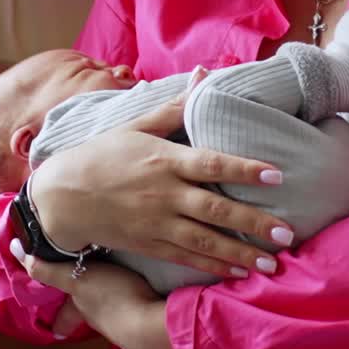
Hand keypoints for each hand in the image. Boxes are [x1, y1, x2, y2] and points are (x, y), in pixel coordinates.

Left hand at [10, 240, 176, 348]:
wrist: (151, 324)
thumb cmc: (112, 297)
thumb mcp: (77, 279)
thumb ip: (48, 268)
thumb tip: (14, 249)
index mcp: (83, 308)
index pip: (66, 315)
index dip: (59, 320)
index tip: (54, 328)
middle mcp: (100, 319)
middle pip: (88, 318)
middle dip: (85, 317)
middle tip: (84, 315)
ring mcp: (124, 324)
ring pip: (111, 315)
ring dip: (111, 307)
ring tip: (117, 296)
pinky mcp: (147, 321)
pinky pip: (135, 312)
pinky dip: (134, 305)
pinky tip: (143, 299)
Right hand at [28, 95, 290, 279]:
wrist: (61, 197)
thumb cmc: (102, 155)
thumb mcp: (136, 126)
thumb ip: (175, 107)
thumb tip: (205, 76)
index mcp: (164, 160)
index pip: (211, 164)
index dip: (245, 169)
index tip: (276, 175)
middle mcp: (164, 194)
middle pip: (215, 209)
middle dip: (253, 222)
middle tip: (287, 232)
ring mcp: (157, 224)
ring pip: (205, 241)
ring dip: (241, 253)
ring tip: (272, 263)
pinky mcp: (149, 245)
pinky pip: (187, 258)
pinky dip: (214, 267)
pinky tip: (239, 273)